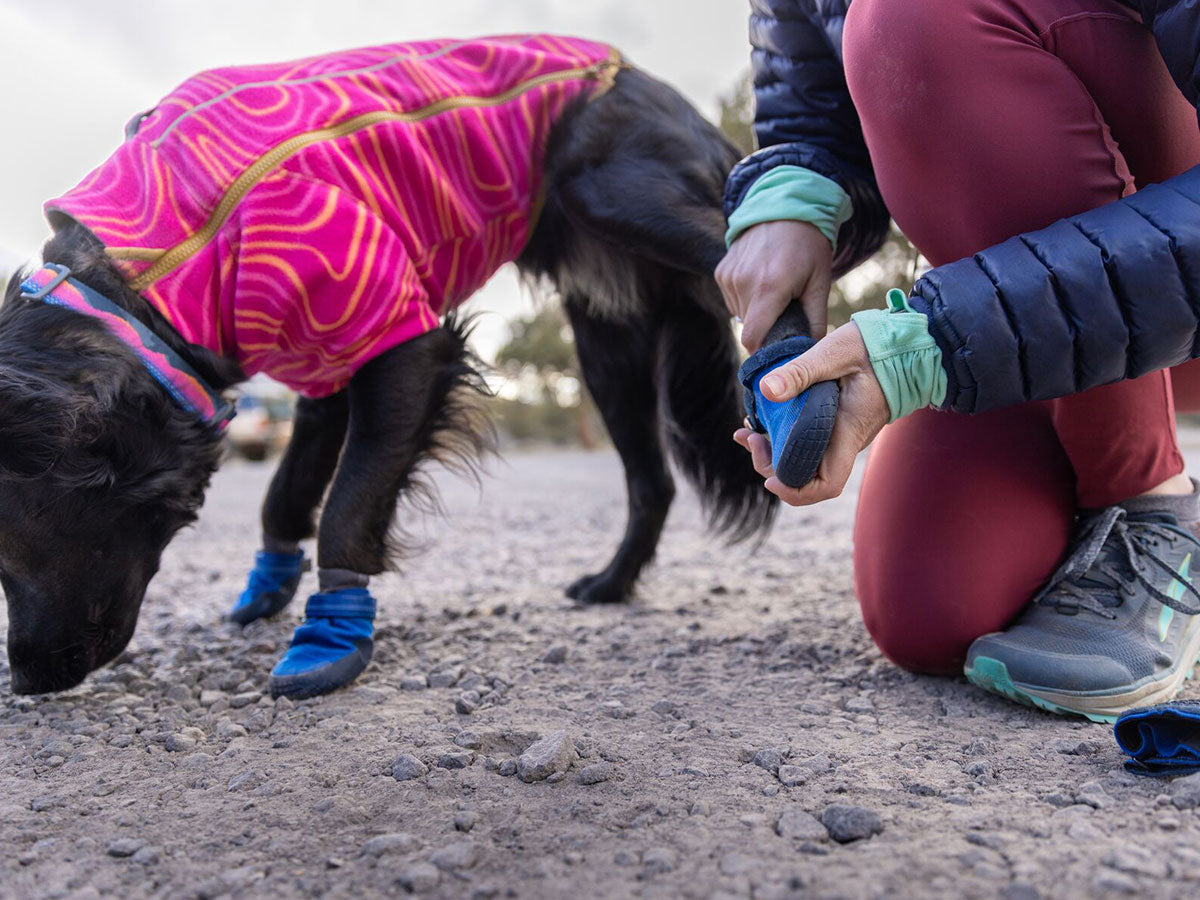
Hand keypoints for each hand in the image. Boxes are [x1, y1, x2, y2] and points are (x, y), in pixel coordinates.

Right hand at [716, 219, 832, 350]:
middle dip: (765, 328)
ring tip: (774, 290)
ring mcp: (729, 276)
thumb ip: (816, 320)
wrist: (783, 206)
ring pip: (739, 314)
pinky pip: (732, 299)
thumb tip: (814, 351)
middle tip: (784, 312)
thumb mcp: (820, 281)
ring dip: (755, 312)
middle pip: (748, 328)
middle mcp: (744, 283)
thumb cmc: (808, 246)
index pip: (752, 339)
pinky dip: (746, 298)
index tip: (776, 350)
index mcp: (770, 288)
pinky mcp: (721, 271)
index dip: (762, 351)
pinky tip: (760, 280)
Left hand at [733, 322, 888, 504]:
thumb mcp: (836, 351)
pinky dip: (782, 440)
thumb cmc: (877, 347)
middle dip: (771, 467)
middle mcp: (845, 442)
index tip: (770, 478)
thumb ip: (801, 370)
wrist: (908, 345)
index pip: (826, 484)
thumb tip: (766, 391)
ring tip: (747, 433)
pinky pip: (806, 444)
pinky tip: (762, 423)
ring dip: (773, 454)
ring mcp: (841, 435)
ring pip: (803, 461)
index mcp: (848, 431)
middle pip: (806, 478)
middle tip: (749, 438)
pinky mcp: (836, 425)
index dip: (796, 491)